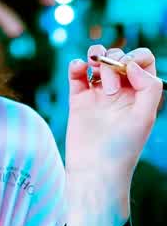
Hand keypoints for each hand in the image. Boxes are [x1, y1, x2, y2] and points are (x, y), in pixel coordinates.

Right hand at [64, 45, 162, 225]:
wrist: (94, 169)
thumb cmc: (123, 149)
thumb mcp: (145, 118)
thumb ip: (149, 87)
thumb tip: (131, 65)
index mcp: (140, 93)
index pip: (142, 60)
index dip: (135, 57)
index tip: (127, 72)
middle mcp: (120, 90)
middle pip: (118, 57)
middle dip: (113, 64)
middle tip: (108, 91)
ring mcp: (97, 93)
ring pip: (97, 60)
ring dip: (96, 56)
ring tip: (92, 69)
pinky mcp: (77, 99)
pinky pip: (76, 73)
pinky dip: (76, 65)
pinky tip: (79, 69)